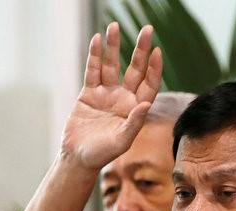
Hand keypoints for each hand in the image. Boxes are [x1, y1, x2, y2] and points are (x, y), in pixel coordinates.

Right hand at [62, 22, 162, 169]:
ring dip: (114, 46)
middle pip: (134, 69)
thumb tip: (147, 103)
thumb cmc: (102, 154)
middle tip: (147, 30)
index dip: (154, 68)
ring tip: (114, 26)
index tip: (157, 52)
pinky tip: (96, 40)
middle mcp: (123, 98)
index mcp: (135, 109)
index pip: (149, 84)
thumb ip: (134, 123)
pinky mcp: (88, 93)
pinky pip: (93, 71)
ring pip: (112, 65)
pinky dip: (94, 56)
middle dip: (140, 50)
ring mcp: (106, 94)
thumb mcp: (121, 141)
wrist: (78, 158)